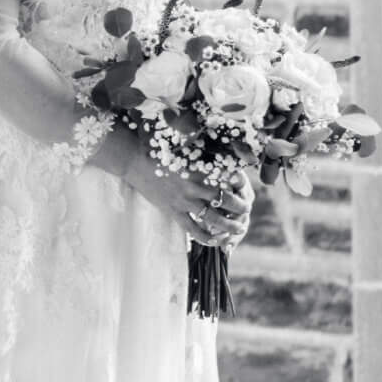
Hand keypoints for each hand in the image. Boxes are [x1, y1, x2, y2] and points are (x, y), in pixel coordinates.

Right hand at [124, 151, 250, 246]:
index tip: (245, 185)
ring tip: (239, 227)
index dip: (241, 183)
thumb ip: (202, 147)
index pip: (229, 178)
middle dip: (240, 206)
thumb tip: (218, 142)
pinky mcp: (174, 212)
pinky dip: (207, 238)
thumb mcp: (183, 145)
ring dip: (230, 225)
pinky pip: (194, 230)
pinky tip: (217, 239)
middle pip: (226, 200)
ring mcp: (184, 202)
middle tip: (247, 209)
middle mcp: (195, 187)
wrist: (134, 160)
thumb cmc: (158, 148)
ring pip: (214, 219)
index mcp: (200, 168)